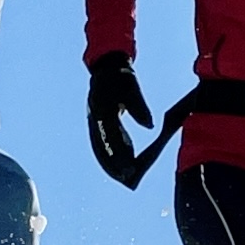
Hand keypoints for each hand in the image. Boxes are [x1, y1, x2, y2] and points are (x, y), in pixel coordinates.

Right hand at [87, 53, 156, 186]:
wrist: (107, 66)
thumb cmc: (120, 76)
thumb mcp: (131, 88)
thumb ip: (140, 107)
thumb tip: (150, 126)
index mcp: (102, 110)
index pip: (111, 137)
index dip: (120, 154)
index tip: (129, 167)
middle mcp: (95, 118)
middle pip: (103, 147)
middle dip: (114, 164)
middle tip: (127, 178)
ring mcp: (94, 122)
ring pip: (101, 147)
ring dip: (110, 162)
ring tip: (123, 176)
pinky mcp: (98, 122)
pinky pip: (103, 142)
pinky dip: (111, 153)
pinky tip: (123, 161)